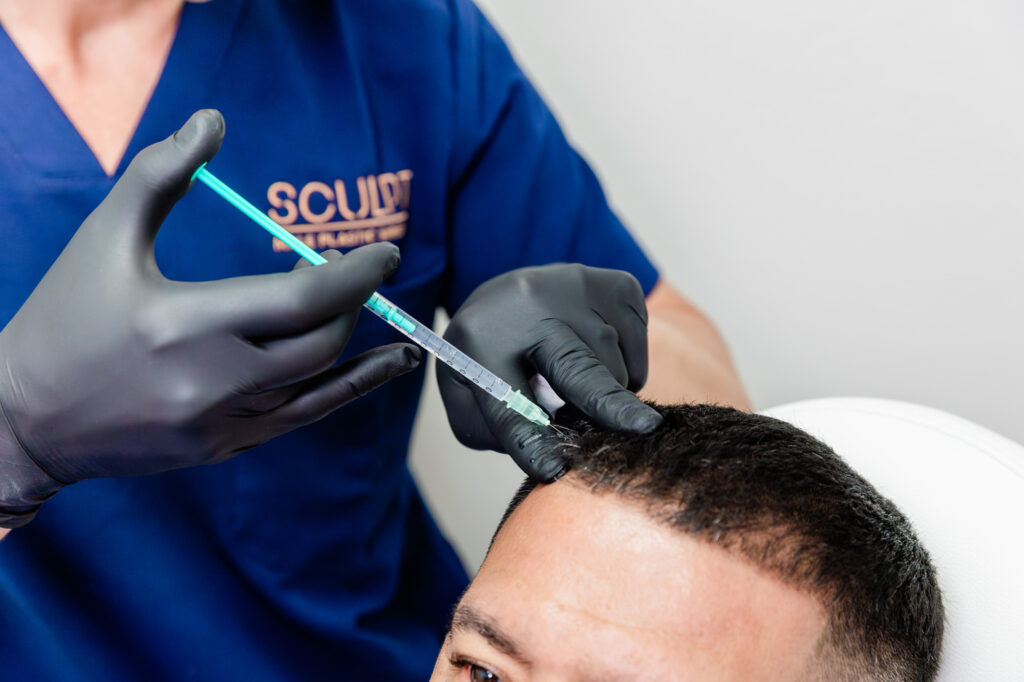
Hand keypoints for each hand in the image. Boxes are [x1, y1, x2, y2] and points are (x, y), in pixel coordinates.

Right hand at [0, 110, 419, 527]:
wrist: (23, 419)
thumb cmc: (66, 318)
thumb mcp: (105, 237)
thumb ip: (162, 174)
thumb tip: (213, 122)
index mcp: (183, 324)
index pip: (301, 302)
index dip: (356, 276)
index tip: (385, 254)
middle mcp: (210, 382)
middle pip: (319, 344)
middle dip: (351, 305)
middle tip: (355, 274)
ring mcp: (220, 424)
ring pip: (317, 386)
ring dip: (354, 347)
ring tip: (385, 322)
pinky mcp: (224, 448)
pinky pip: (302, 417)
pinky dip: (345, 389)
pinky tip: (381, 368)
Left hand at [437, 264, 661, 480]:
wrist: (511, 298)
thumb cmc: (489, 358)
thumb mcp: (466, 395)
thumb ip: (495, 432)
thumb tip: (554, 449)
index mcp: (480, 338)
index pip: (507, 401)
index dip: (530, 439)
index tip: (554, 468)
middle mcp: (529, 304)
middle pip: (575, 366)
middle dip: (607, 402)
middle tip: (641, 430)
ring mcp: (579, 288)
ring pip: (615, 370)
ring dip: (605, 399)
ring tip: (573, 385)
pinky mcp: (618, 286)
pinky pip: (639, 351)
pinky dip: (625, 370)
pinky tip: (593, 357)